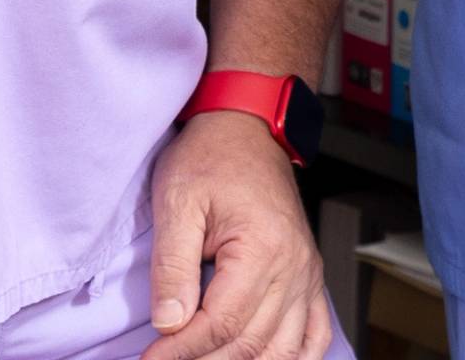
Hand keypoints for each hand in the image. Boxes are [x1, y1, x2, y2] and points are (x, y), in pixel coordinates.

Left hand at [149, 110, 334, 359]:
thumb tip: (169, 323)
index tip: (150, 358)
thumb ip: (172, 266)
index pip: (221, 323)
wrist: (246, 127)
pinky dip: (294, 358)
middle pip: (250, 344)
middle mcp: (295, 266)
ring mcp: (307, 274)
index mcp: (263, 247)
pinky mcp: (308, 275)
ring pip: (282, 348)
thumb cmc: (211, 156)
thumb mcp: (177, 202)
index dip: (180, 350)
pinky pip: (314, 333)